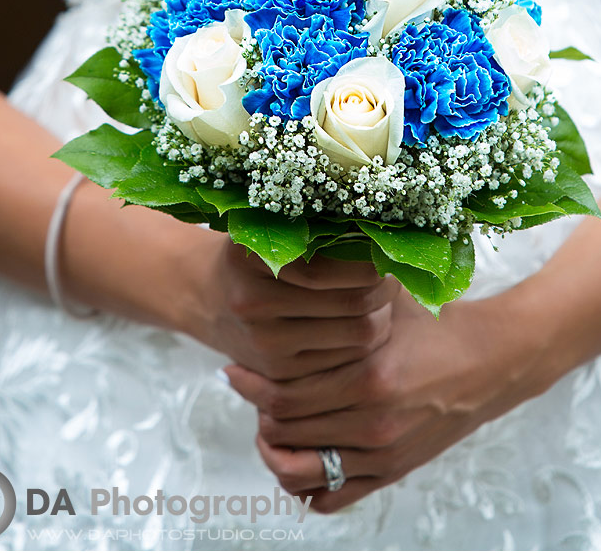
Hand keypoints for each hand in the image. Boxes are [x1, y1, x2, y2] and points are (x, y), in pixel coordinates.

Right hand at [194, 237, 399, 380]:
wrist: (208, 298)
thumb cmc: (255, 254)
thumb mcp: (269, 228)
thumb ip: (315, 228)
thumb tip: (380, 231)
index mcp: (251, 255)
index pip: (328, 267)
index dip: (369, 262)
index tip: (385, 252)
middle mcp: (254, 301)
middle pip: (351, 303)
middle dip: (384, 290)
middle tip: (392, 276)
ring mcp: (265, 343)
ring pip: (357, 336)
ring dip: (382, 317)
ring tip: (382, 300)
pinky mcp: (279, 373)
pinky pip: (344, 362)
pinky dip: (365, 344)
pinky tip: (364, 324)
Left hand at [225, 283, 552, 511]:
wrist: (490, 361)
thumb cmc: (433, 323)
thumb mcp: (386, 300)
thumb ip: (340, 290)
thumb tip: (288, 263)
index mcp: (368, 378)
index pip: (285, 397)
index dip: (252, 386)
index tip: (235, 370)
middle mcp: (373, 424)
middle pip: (286, 434)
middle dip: (258, 413)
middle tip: (248, 390)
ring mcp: (383, 454)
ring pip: (302, 473)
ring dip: (275, 451)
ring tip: (267, 426)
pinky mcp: (393, 473)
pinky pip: (333, 498)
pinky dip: (306, 486)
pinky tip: (298, 455)